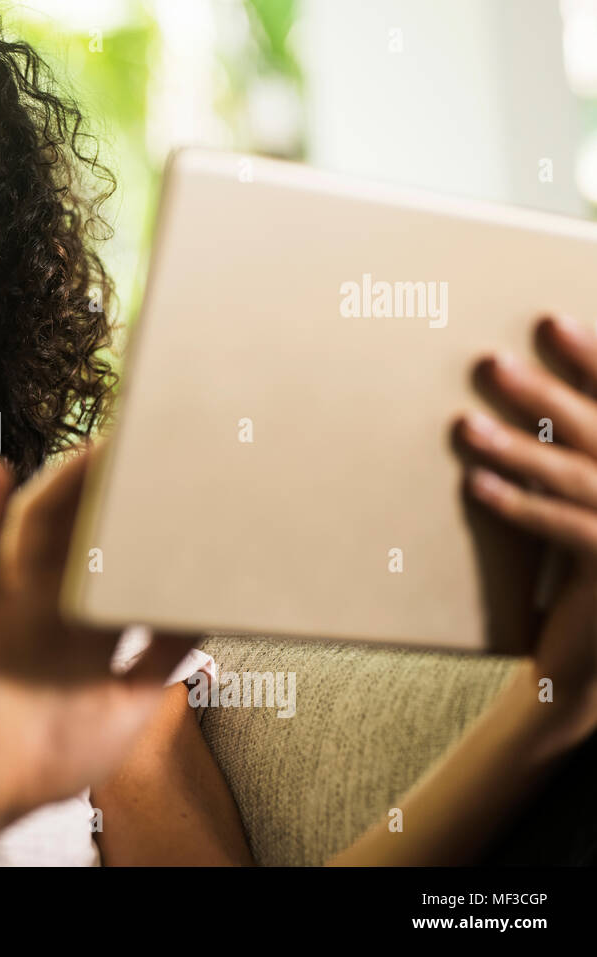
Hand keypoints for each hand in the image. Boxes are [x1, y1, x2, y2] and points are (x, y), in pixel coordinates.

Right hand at [0, 440, 198, 825]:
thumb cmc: (60, 748)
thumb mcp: (133, 701)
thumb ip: (166, 655)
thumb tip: (213, 608)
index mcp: (97, 623)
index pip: (132, 558)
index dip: (158, 522)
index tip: (194, 482)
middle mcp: (60, 606)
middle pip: (90, 532)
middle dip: (116, 489)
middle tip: (150, 438)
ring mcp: (22, 609)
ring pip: (43, 533)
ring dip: (66, 486)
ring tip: (96, 445)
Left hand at [457, 314, 596, 744]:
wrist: (596, 663)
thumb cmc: (588, 571)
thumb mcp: (584, 505)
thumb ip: (570, 454)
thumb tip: (524, 390)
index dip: (593, 358)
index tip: (552, 319)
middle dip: (545, 391)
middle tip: (489, 363)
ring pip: (578, 476)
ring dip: (516, 447)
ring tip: (463, 424)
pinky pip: (566, 530)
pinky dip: (520, 504)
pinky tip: (478, 484)